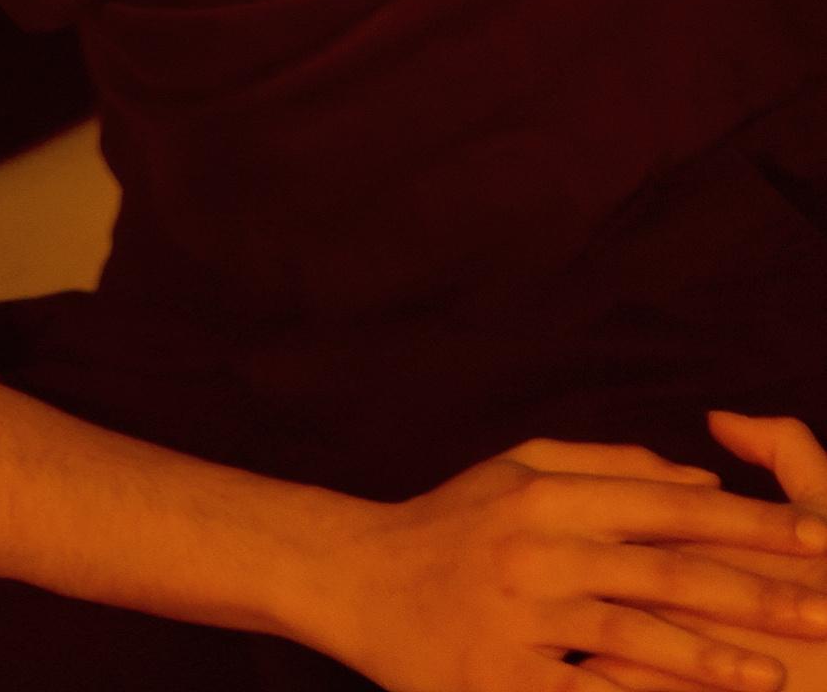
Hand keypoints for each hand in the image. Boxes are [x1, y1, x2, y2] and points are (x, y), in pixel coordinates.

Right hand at [312, 439, 826, 691]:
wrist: (355, 576)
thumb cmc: (447, 522)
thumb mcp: (518, 467)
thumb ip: (608, 464)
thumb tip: (701, 474)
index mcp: (548, 491)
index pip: (667, 500)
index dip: (746, 517)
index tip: (814, 533)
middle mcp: (538, 546)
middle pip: (664, 568)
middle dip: (753, 588)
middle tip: (824, 606)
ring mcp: (520, 615)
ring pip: (633, 637)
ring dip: (711, 659)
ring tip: (776, 674)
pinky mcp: (503, 680)